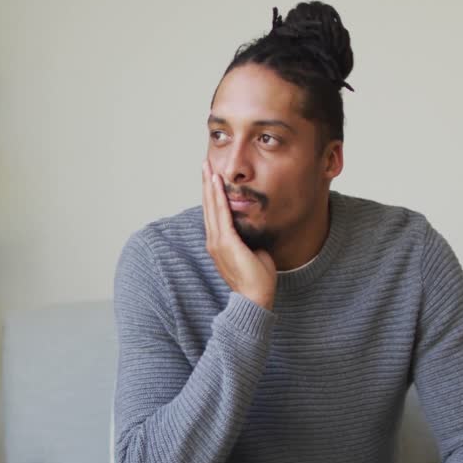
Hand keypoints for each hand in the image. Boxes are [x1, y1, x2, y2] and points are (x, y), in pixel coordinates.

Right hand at [201, 160, 276, 309]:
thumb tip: (253, 230)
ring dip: (209, 185)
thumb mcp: (253, 252)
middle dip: (206, 184)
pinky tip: (216, 183)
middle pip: (208, 206)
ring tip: (208, 167)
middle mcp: (213, 241)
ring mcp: (217, 242)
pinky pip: (220, 215)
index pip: (214, 214)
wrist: (255, 298)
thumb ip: (249, 239)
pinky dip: (217, 197)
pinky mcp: (225, 242)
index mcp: (219, 243)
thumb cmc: (257, 279)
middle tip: (205, 164)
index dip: (212, 194)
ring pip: (212, 207)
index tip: (212, 177)